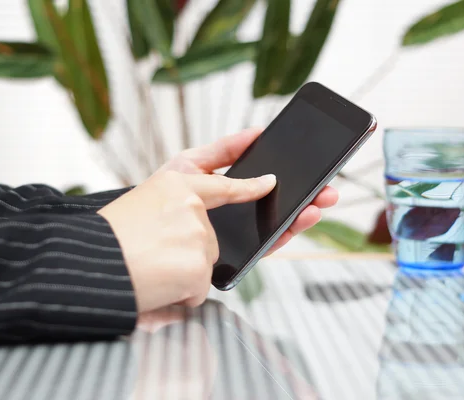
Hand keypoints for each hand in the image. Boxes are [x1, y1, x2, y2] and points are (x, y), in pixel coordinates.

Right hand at [98, 169, 276, 312]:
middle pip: (210, 239)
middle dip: (188, 253)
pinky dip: (178, 296)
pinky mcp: (198, 265)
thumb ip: (174, 201)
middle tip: (153, 253)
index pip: (223, 185)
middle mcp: (190, 204)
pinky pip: (198, 290)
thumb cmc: (103, 238)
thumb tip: (202, 215)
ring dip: (182, 274)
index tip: (268, 182)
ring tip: (149, 268)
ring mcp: (197, 234)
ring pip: (204, 265)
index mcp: (174, 182)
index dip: (250, 185)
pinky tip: (155, 284)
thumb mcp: (138, 200)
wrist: (81, 264)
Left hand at [159, 127, 338, 253]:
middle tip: (327, 187)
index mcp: (230, 192)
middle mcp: (238, 214)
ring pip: (279, 224)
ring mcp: (238, 235)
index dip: (290, 175)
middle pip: (279, 204)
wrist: (136, 236)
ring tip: (320, 201)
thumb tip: (255, 133)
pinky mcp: (234, 256)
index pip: (266, 182)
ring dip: (304, 212)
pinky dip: (287, 232)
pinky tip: (301, 218)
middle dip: (307, 195)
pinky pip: (266, 245)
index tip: (311, 166)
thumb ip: (224, 150)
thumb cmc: (157, 198)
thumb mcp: (190, 164)